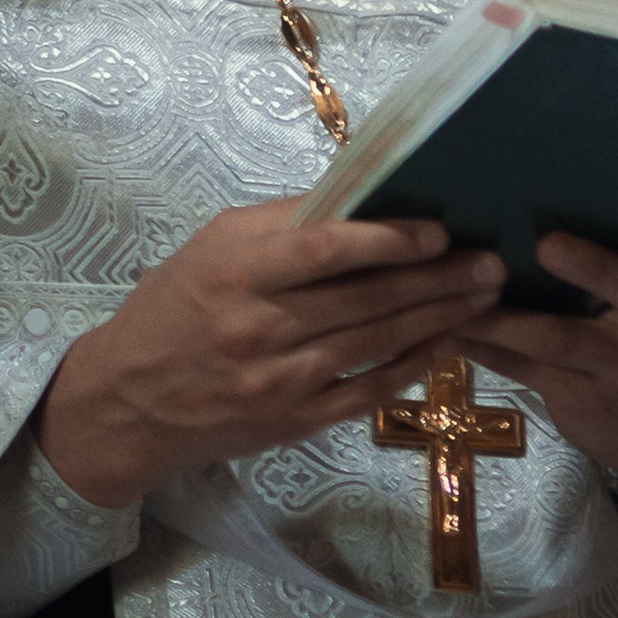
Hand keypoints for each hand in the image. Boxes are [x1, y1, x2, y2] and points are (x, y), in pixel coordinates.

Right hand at [35, 202, 507, 508]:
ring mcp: (278, 379)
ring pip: (375, 342)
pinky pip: (366, 390)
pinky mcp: (293, 421)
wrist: (128, 403)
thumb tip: (359, 196)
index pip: (322, 249)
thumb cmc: (173, 310)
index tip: (437, 231)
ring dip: (437, 318)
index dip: (385, 240)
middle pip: (364, 298)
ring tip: (483, 295)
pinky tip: (445, 343)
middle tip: (489, 262)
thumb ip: (281, 223)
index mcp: (235, 272)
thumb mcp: (211, 249)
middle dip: (436, 279)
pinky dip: (411, 366)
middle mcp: (258, 326)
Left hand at [462, 226, 617, 482]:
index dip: (593, 266)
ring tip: (439, 298)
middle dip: (514, 314)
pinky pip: (518, 371)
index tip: (547, 244)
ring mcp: (599, 379)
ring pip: (537, 350)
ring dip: (487, 324)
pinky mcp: (570, 404)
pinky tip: (439, 327)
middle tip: (481, 273)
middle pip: (571, 329)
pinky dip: (478, 348)